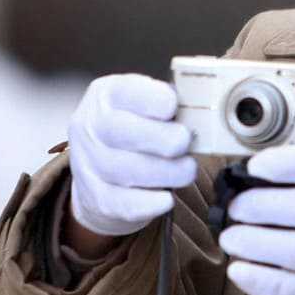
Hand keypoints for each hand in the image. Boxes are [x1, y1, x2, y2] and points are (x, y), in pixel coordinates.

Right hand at [68, 74, 195, 235]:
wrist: (100, 168)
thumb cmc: (137, 129)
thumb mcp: (146, 105)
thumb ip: (171, 104)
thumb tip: (205, 113)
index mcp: (108, 95)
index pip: (127, 91)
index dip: (157, 100)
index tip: (176, 108)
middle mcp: (92, 126)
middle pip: (123, 132)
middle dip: (165, 139)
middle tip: (186, 144)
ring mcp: (89, 163)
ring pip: (126, 170)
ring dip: (167, 173)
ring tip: (187, 170)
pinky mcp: (96, 197)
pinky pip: (123, 203)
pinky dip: (150, 203)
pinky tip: (167, 198)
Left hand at [219, 146, 294, 294]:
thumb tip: (263, 179)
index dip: (283, 163)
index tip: (254, 166)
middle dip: (256, 205)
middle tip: (235, 207)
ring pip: (293, 249)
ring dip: (251, 242)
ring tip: (231, 237)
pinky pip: (293, 288)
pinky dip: (261, 280)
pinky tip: (240, 271)